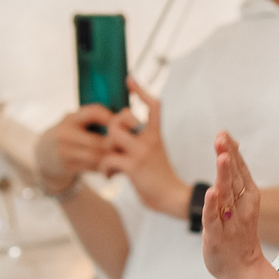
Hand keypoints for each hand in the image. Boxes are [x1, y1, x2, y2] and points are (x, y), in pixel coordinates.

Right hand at [33, 104, 118, 195]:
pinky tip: (114, 165)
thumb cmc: (69, 134)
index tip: (123, 120)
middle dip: (115, 143)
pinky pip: (92, 168)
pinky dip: (105, 166)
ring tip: (125, 155)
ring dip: (112, 157)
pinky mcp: (68, 168)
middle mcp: (65, 135)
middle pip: (98, 141)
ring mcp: (65, 153)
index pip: (93, 113)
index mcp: (70, 119)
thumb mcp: (75, 121)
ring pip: (97, 157)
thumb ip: (94, 118)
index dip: (111, 117)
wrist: (44, 156)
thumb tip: (125, 116)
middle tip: (130, 144)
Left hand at [102, 79, 189, 218]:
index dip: (140, 90)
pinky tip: (111, 176)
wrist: (173, 198)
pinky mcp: (133, 167)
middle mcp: (150, 139)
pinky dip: (104, 168)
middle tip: (112, 145)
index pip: (153, 105)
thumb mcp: (154, 154)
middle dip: (111, 127)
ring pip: (112, 134)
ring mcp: (141, 152)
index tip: (129, 79)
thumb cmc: (160, 178)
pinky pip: (108, 158)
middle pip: (122, 116)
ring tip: (109, 161)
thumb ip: (141, 143)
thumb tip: (119, 138)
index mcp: (156, 134)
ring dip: (105, 147)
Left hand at [200, 133, 264, 278]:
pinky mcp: (216, 237)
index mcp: (247, 198)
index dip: (232, 151)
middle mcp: (240, 208)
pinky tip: (212, 193)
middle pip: (234, 178)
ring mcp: (229, 222)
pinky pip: (214, 219)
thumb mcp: (240, 203)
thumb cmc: (238, 233)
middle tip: (221, 137)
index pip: (239, 170)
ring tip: (221, 157)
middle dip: (228, 157)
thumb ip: (235, 178)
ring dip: (223, 176)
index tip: (224, 133)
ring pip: (226, 195)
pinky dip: (213, 206)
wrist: (243, 270)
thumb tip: (230, 149)